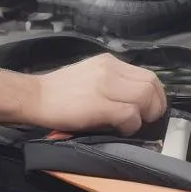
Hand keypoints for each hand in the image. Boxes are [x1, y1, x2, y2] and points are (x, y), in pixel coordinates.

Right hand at [29, 54, 165, 134]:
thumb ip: (113, 82)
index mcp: (108, 62)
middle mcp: (110, 69)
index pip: (147, 75)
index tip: (149, 108)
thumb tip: (134, 101)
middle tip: (145, 119)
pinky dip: (130, 126)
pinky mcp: (100, 105)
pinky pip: (130, 115)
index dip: (155, 95)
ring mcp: (105, 85)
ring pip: (145, 97)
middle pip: (151, 84)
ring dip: (143, 115)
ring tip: (130, 124)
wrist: (34, 97)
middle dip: (155, 106)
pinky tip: (118, 129)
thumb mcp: (90, 76)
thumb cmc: (59, 92)